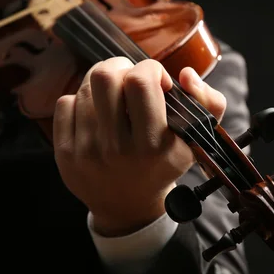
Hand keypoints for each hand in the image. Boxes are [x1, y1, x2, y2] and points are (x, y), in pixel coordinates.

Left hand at [53, 57, 225, 235]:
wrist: (128, 206)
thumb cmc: (163, 164)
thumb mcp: (196, 140)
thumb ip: (208, 103)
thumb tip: (185, 73)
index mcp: (153, 144)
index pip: (140, 81)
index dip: (151, 69)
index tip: (157, 82)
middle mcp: (117, 149)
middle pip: (105, 76)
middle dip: (121, 67)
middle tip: (130, 79)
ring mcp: (86, 151)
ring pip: (85, 87)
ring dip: (102, 84)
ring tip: (114, 96)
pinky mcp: (64, 153)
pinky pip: (65, 103)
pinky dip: (81, 100)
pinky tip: (96, 114)